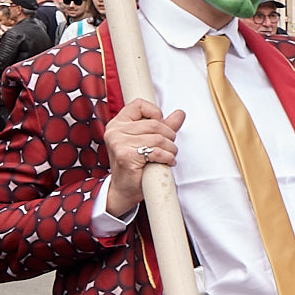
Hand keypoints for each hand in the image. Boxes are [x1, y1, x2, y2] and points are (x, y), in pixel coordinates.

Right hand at [103, 99, 183, 214]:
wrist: (124, 189)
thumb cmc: (135, 165)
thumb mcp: (149, 141)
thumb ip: (164, 126)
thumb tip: (180, 113)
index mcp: (118, 124)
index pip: (139, 104)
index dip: (155, 113)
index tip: (160, 127)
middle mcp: (115, 131)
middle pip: (154, 123)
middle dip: (169, 136)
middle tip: (170, 147)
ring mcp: (118, 143)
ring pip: (158, 138)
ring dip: (171, 149)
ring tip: (169, 155)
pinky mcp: (126, 156)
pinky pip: (156, 151)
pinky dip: (168, 157)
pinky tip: (167, 162)